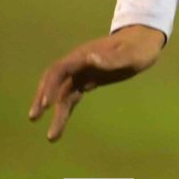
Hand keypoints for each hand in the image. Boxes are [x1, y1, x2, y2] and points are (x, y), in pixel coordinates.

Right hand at [28, 25, 165, 140]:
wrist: (144, 42)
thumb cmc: (139, 47)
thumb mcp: (130, 55)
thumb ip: (112, 58)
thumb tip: (89, 58)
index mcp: (85, 55)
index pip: (60, 70)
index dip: (50, 86)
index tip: (46, 104)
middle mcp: (79, 63)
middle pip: (54, 81)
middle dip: (43, 98)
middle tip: (34, 117)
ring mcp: (82, 71)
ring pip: (63, 92)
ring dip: (55, 111)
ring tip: (52, 136)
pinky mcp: (88, 79)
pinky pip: (72, 95)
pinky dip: (65, 109)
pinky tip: (60, 124)